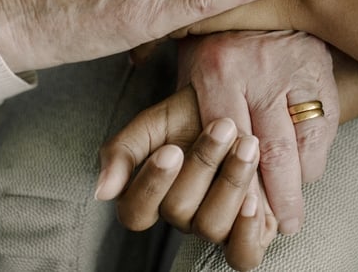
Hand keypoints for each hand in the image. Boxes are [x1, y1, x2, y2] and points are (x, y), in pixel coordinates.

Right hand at [95, 90, 276, 270]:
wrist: (240, 101)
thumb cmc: (193, 115)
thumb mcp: (154, 123)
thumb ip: (123, 150)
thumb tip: (103, 192)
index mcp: (153, 195)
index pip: (135, 213)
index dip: (151, 186)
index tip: (171, 149)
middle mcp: (182, 216)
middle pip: (179, 211)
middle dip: (203, 164)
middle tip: (223, 127)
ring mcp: (215, 227)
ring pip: (211, 228)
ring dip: (231, 183)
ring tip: (247, 145)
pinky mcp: (249, 234)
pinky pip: (243, 256)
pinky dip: (247, 231)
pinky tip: (254, 199)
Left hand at [178, 30, 339, 234]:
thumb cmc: (217, 42)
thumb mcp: (186, 69)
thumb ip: (166, 120)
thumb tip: (128, 180)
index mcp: (219, 69)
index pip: (230, 140)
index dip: (238, 183)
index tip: (241, 215)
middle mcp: (258, 69)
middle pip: (271, 148)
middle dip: (278, 196)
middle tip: (283, 226)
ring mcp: (293, 68)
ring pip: (303, 140)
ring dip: (300, 181)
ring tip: (294, 209)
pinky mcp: (320, 69)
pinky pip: (324, 124)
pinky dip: (316, 154)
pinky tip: (307, 171)